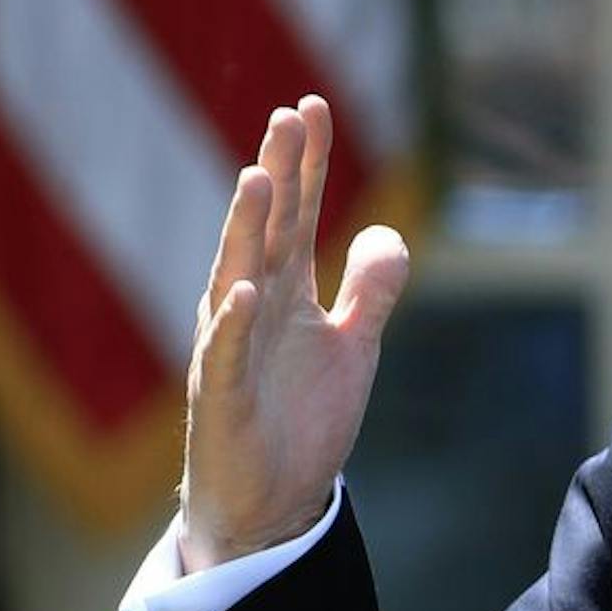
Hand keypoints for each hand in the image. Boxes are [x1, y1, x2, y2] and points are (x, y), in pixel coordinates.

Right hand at [179, 95, 409, 570]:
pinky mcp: (225, 399)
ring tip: (259, 177)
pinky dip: (234, 323)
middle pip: (267, 229)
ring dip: (247, 229)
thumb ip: (370, 291)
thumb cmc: (301, 420)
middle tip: (288, 115)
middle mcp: (253, 309)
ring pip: (236, 277)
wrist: (272, 504)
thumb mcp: (353, 347)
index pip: (297, 215)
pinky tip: (246, 289)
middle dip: (279, 174)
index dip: (308, 164)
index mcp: (285, 293)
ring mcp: (233, 350)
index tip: (313, 106)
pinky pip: (228, 356)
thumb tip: (386, 233)